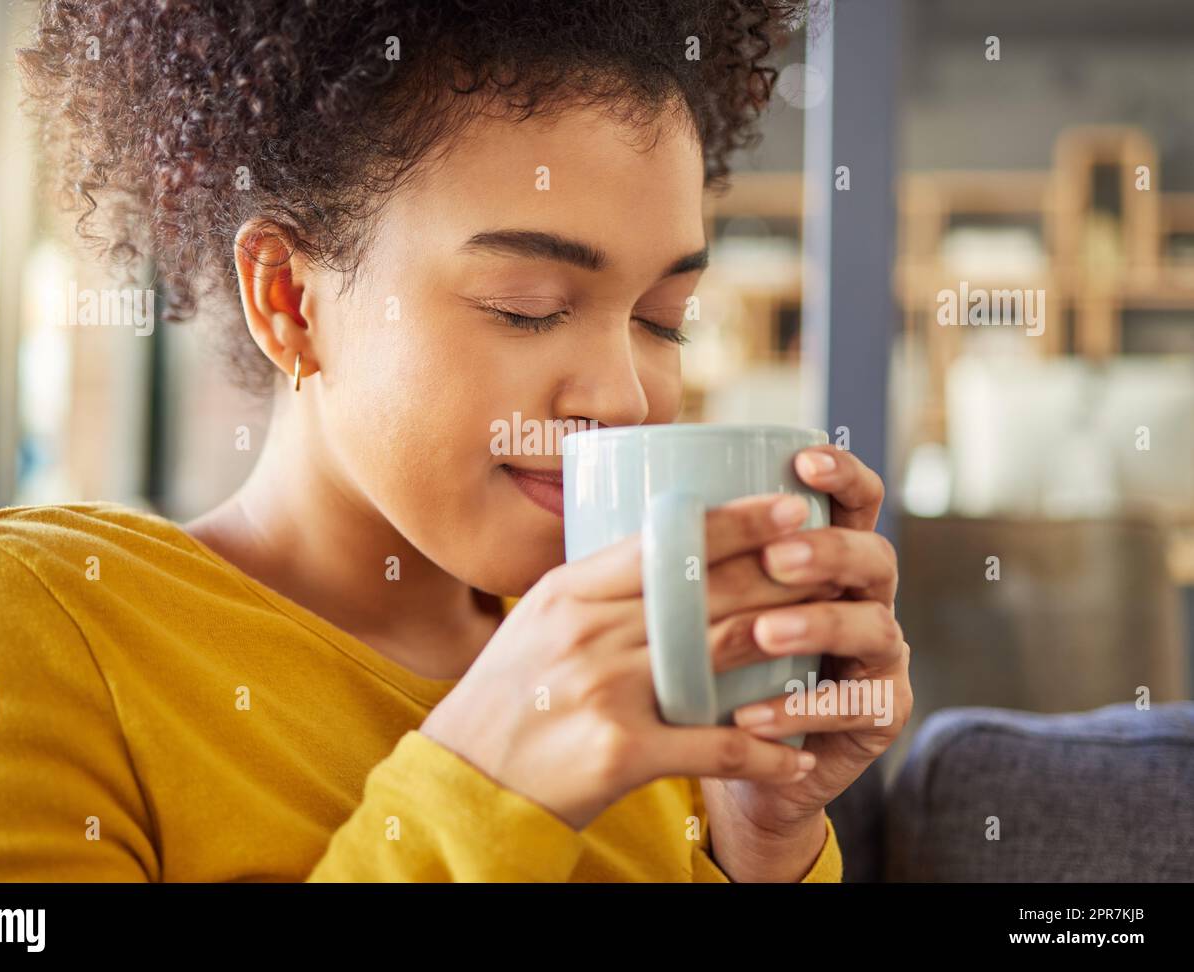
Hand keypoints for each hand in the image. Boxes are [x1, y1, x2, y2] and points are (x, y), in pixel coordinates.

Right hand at [420, 492, 843, 831]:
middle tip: (834, 564)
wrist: (464, 782)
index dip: (737, 521)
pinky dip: (765, 752)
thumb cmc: (505, 699)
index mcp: (569, 592)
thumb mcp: (537, 624)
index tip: (789, 506)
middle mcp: (588, 632)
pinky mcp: (621, 752)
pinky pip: (715, 746)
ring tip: (832, 640)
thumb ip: (595, 589)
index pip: (665, 542)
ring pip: (723, 655)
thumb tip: (659, 548)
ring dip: (790, 647)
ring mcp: (606, 690)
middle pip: (707, 591)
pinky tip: (797, 756)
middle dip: (783, 574)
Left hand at [700, 445, 912, 881]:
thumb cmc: (708, 671)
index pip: (851, 501)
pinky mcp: (880, 716)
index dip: (840, 474)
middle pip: (873, 556)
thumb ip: (686, 563)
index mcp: (826, 559)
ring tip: (761, 633)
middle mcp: (863, 598)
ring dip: (816, 626)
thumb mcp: (697, 611)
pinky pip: (855, 707)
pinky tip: (750, 716)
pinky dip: (800, 710)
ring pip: (873, 627)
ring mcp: (879, 658)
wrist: (729, 763)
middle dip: (828, 551)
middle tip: (777, 557)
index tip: (802, 460)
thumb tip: (615, 505)